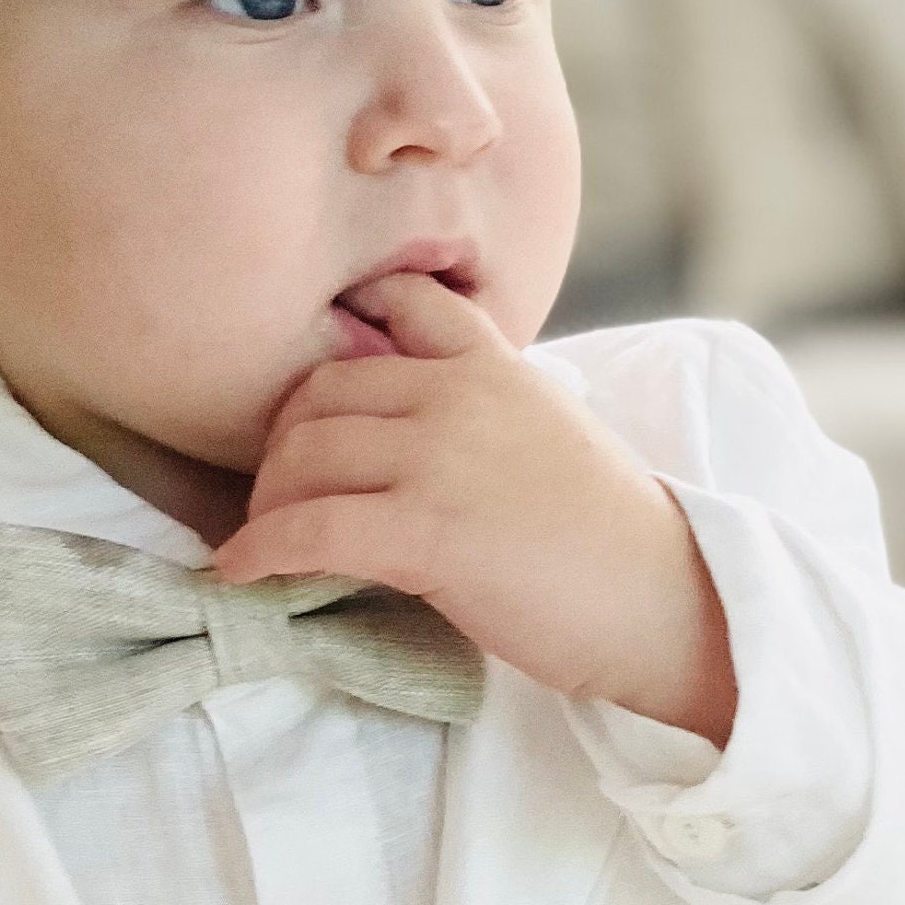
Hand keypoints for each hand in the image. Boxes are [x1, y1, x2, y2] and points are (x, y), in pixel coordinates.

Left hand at [217, 272, 736, 740]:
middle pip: (320, 391)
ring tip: (261, 537)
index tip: (310, 388)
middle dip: (281, 443)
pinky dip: (259, 552)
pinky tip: (240, 574)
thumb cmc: (610, 539)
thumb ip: (481, 411)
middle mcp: (460, 394)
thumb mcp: (549, 433)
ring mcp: (440, 458)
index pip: (399, 302)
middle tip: (276, 492)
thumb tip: (408, 434)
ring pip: (304, 456)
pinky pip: (307, 529)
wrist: (663, 602)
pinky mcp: (426, 531)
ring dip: (265, 501)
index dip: (339, 334)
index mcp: (495, 364)